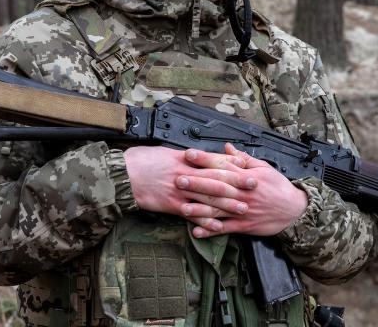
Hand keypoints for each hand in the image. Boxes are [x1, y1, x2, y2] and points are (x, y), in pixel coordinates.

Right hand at [123, 145, 256, 224]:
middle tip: (254, 185)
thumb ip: (181, 157)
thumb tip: (194, 156)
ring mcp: (179, 190)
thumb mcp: (163, 152)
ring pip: (208, 197)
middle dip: (237, 182)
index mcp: (184, 158)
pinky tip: (218, 226)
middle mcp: (185, 173)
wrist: (122, 175)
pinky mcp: (171, 205)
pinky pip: (192, 214)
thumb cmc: (140, 160)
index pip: (212, 159)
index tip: (246, 163)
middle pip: (216, 178)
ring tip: (243, 208)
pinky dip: (205, 221)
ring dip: (227, 204)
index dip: (231, 162)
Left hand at [178, 143, 307, 238]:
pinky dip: (210, 231)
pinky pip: (225, 229)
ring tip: (182, 207)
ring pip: (218, 210)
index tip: (189, 154)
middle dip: (197, 183)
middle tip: (179, 179)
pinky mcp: (244, 226)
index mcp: (246, 177)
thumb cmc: (278, 187)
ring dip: (199, 209)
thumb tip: (227, 148)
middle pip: (217, 187)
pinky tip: (196, 231)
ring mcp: (242, 211)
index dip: (205, 159)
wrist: (294, 210)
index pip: (222, 165)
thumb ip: (243, 158)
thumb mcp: (264, 168)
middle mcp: (242, 193)